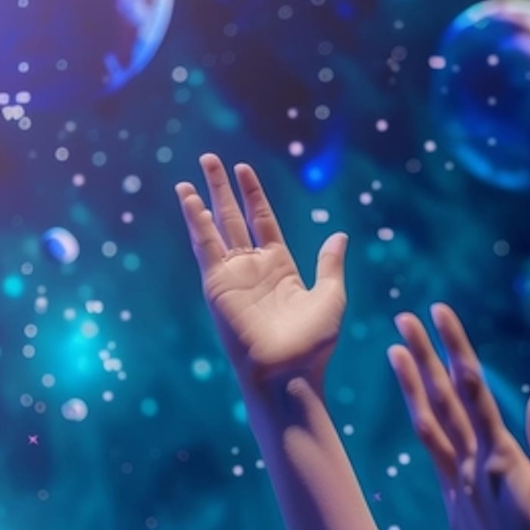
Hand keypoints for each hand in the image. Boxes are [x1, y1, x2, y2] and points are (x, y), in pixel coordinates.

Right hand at [175, 153, 347, 386]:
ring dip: (205, 199)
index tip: (244, 170)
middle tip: (212, 159)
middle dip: (224, 189)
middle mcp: (253, 268)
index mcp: (281, 268)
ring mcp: (233, 275)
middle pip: (235, 218)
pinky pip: (204, 246)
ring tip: (196, 171)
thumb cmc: (313, 342)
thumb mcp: (331, 295)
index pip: (264, 221)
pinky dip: (196, 221)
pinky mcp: (217, 284)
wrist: (287, 371)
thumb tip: (340, 235)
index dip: (254, 195)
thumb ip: (330, 264)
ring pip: (216, 227)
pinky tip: (190, 199)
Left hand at [388, 303, 529, 529]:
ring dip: (412, 384)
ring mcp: (459, 486)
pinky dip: (423, 423)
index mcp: (499, 458)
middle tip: (404, 316)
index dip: (454, 347)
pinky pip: (434, 453)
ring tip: (395, 351)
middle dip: (425, 354)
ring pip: (429, 423)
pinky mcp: (455, 504)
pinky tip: (418, 410)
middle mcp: (472, 467)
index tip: (438, 312)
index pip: (472, 388)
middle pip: (443, 398)